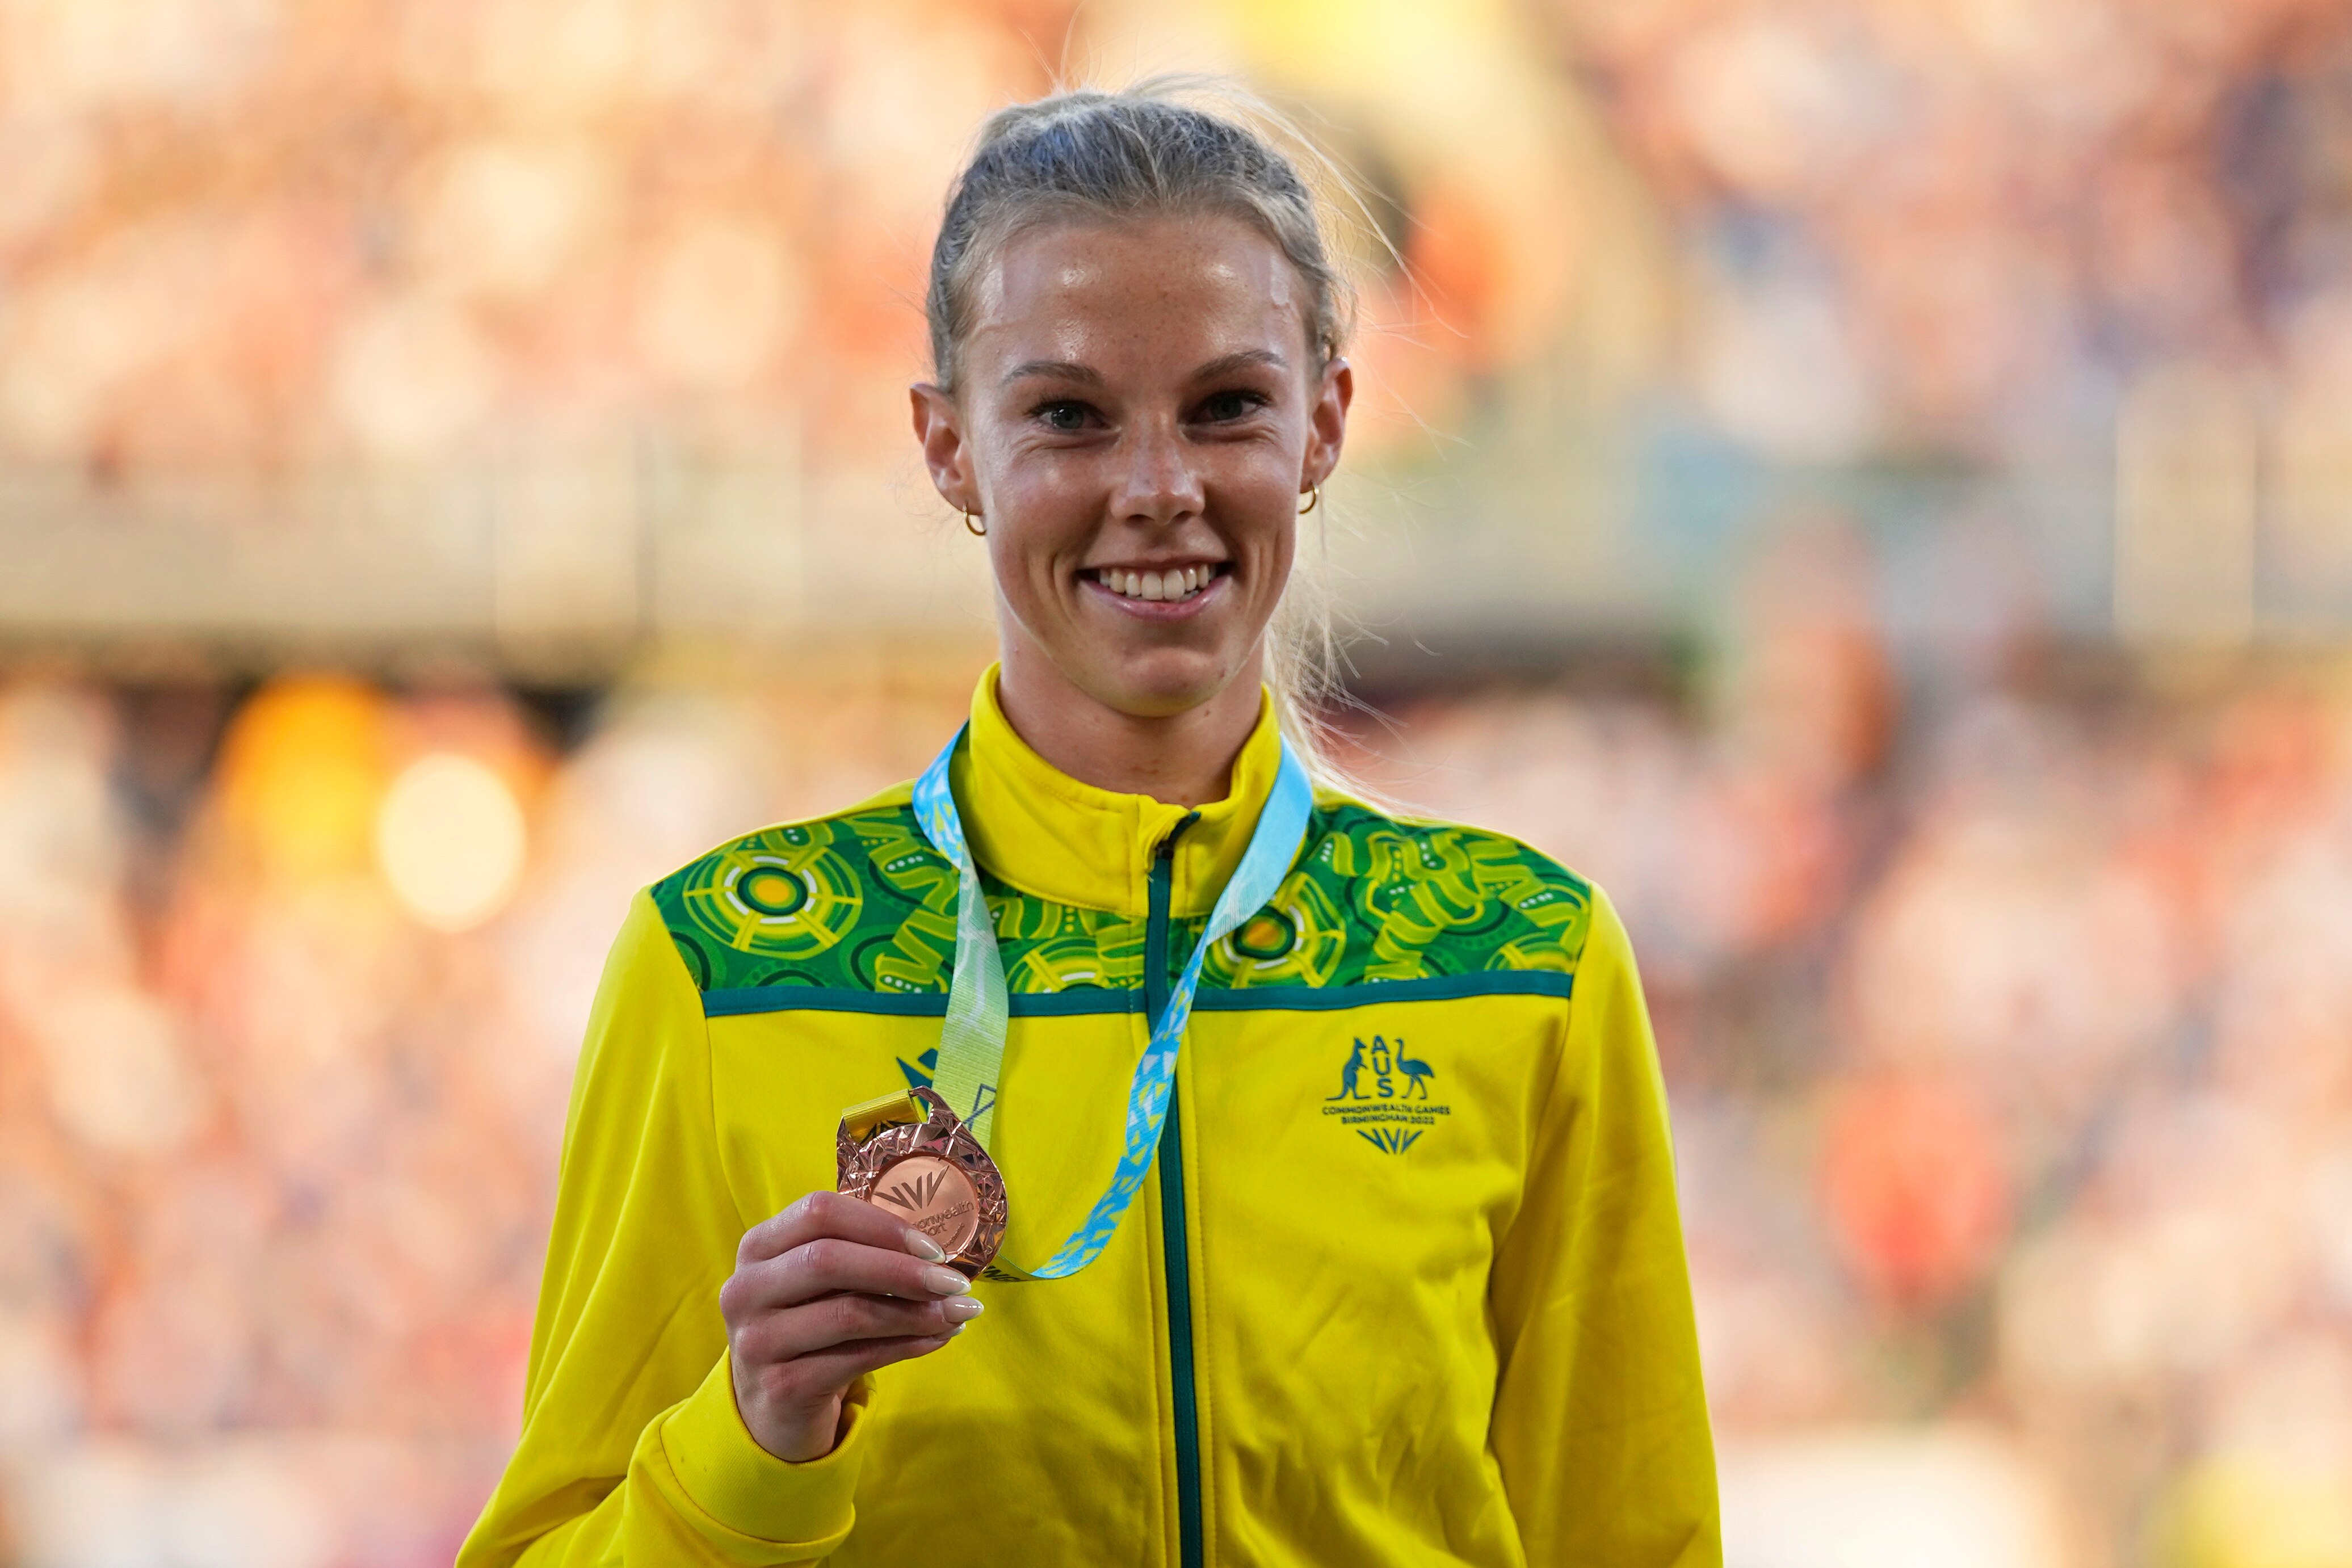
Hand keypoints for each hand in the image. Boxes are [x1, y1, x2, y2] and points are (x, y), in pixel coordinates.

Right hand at [720, 1189, 983, 1460]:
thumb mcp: (822, 1285)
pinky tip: (938, 1340)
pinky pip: (856, 1359)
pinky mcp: (780, 1386)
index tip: (933, 1247)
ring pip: (848, 1313)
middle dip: (902, 1269)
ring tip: (959, 1313)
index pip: (819, 1212)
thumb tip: (939, 1254)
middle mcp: (746, 1288)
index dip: (881, 1225)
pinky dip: (906, 1346)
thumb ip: (862, 1256)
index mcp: (758, 1246)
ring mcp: (757, 1340)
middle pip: (829, 1260)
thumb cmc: (810, 1327)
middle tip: (955, 1283)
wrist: (773, 1407)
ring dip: (915, 1312)